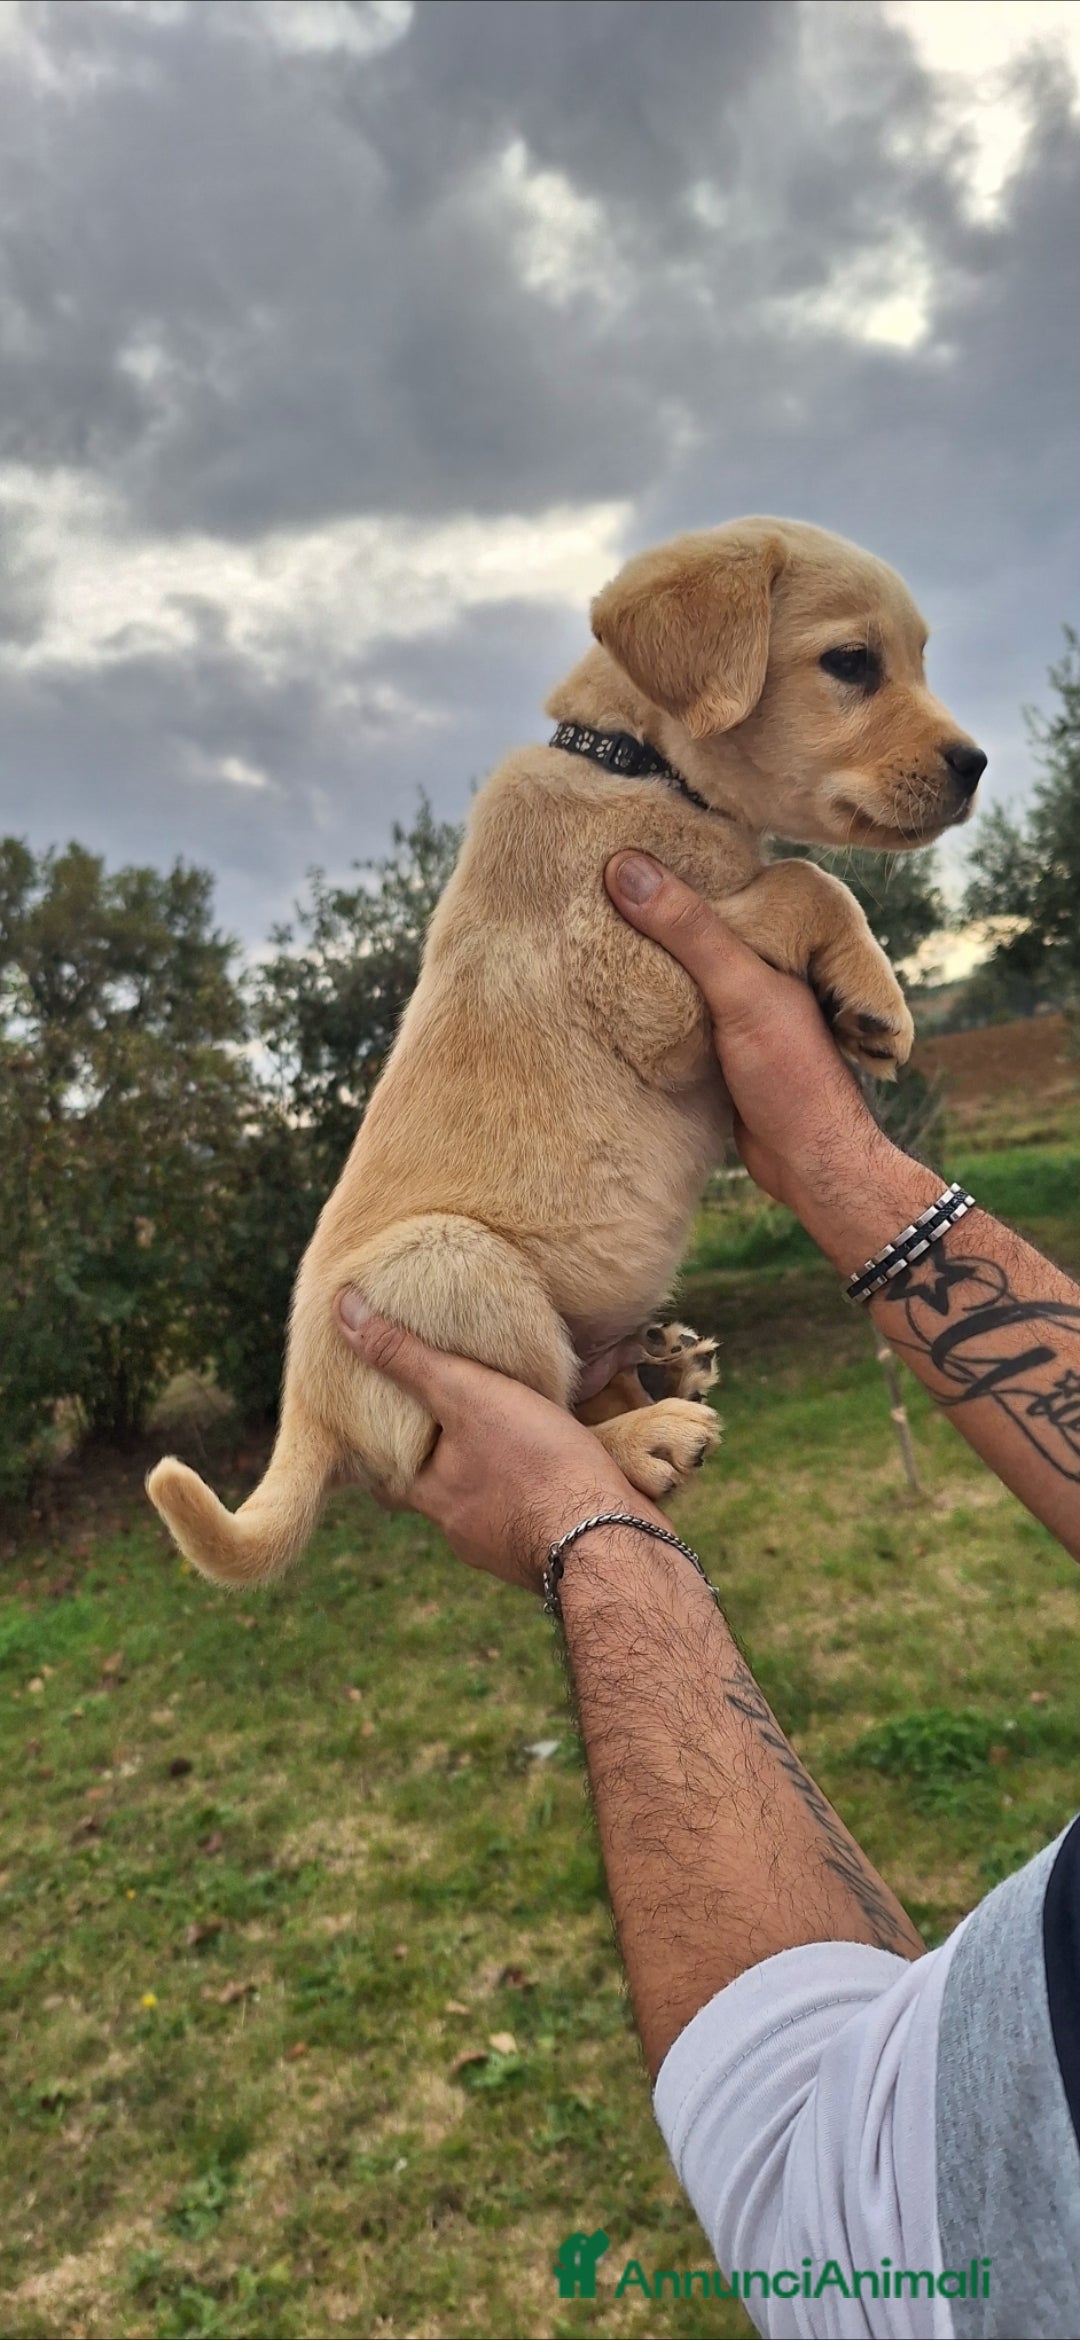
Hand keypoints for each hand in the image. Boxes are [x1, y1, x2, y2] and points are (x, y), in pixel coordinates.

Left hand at [335, 1295, 661, 1588]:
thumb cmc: (537, 1467)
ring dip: (499, 1473)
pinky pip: (538, 1511)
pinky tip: (563, 1463)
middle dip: (448, 1457)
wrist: (614, 1543)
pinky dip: (542, 1489)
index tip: (389, 1418)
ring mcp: (510, 1545)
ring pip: (493, 1502)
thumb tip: (345, 1311)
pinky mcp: (556, 1547)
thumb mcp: (467, 1396)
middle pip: (442, 1489)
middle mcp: (464, 1531)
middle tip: (458, 1418)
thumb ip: (409, 1359)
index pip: (388, 1475)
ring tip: (516, 1431)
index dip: (387, 1446)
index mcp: (433, 1498)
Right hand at [604, 852, 931, 1270]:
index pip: (715, 880)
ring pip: (678, 967)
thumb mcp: (739, 991)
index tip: (612, 838)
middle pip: (690, 923)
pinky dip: (645, 1001)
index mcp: (778, 934)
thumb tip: (625, 868)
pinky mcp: (717, 1043)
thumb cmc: (792, 1074)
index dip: (669, 860)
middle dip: (645, 908)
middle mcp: (758, 963)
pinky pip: (673, 1008)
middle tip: (579, 880)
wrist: (809, 1162)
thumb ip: (688, 931)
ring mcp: (736, 1004)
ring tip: (579, 928)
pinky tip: (603, 992)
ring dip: (640, 957)